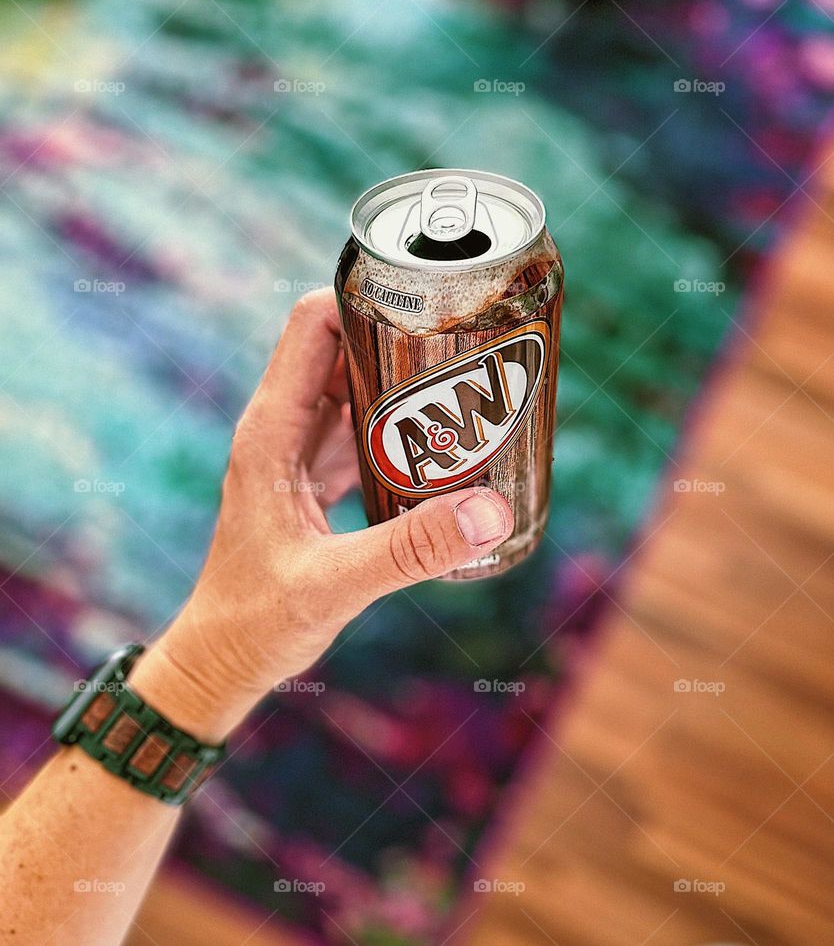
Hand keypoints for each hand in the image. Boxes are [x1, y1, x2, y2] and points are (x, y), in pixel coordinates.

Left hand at [129, 288, 512, 740]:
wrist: (222, 658)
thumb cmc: (254, 622)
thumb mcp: (333, 585)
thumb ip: (410, 550)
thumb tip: (490, 513)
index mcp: (270, 431)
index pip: (311, 326)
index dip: (363, 296)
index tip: (425, 296)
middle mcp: (281, 429)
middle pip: (341, 347)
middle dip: (400, 335)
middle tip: (468, 342)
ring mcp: (297, 452)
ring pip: (353, 388)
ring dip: (403, 381)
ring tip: (467, 382)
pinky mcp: (313, 478)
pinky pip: (361, 431)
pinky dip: (399, 426)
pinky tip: (442, 444)